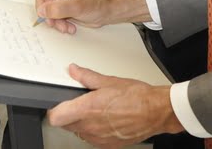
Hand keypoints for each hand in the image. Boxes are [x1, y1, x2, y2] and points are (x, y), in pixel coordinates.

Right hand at [35, 0, 116, 33]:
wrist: (107, 12)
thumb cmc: (99, 3)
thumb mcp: (78, 5)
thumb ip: (59, 8)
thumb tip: (42, 10)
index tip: (48, 7)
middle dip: (48, 11)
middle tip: (53, 21)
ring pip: (46, 7)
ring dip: (53, 20)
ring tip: (65, 27)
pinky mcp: (62, 5)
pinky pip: (52, 14)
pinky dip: (58, 22)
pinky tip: (68, 26)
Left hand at [48, 64, 182, 146]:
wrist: (156, 112)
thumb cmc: (137, 96)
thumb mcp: (110, 81)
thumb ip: (87, 77)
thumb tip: (74, 71)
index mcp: (87, 108)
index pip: (55, 117)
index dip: (54, 110)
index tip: (59, 104)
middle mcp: (90, 126)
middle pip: (66, 125)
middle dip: (69, 114)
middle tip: (81, 104)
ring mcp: (98, 138)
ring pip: (79, 133)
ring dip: (82, 123)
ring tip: (97, 111)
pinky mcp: (107, 145)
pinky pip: (92, 139)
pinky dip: (95, 131)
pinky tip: (107, 120)